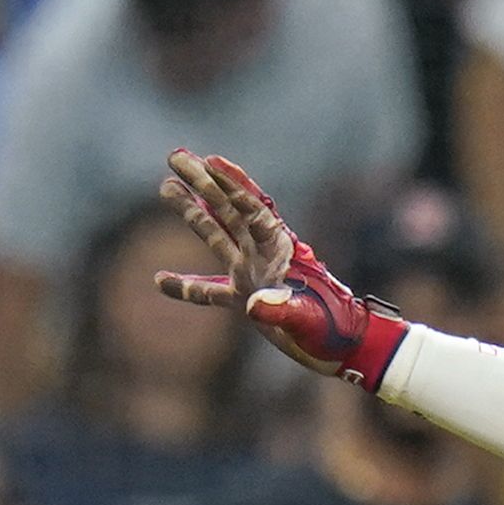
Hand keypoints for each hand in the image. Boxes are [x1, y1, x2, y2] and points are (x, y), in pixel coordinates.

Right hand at [156, 150, 407, 387]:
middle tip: (175, 156)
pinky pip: (209, 291)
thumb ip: (282, 309)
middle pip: (228, 210)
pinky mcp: (247, 301)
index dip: (231, 183)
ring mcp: (253, 275)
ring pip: (216, 236)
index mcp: (280, 250)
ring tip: (166, 187)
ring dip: (192, 213)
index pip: (251, 209)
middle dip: (202, 182)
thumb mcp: (308, 318)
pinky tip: (159, 280)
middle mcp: (263, 255)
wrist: (344, 348)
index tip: (208, 161)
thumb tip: (254, 306)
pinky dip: (186, 286)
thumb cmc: (333, 329)